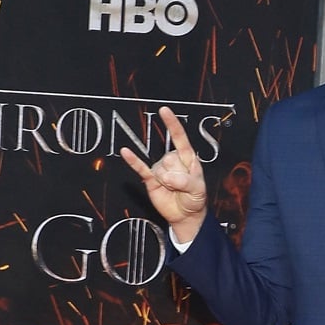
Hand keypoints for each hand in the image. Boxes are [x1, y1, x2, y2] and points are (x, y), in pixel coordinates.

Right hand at [120, 106, 207, 243]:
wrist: (185, 214)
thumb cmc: (195, 198)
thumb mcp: (198, 190)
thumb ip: (186, 182)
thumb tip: (168, 177)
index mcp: (187, 158)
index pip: (179, 138)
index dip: (172, 124)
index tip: (164, 110)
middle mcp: (172, 160)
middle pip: (169, 160)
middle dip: (176, 176)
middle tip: (182, 187)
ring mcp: (160, 168)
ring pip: (159, 169)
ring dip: (167, 182)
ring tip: (173, 190)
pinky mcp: (150, 179)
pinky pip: (141, 168)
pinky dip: (133, 161)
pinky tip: (125, 152)